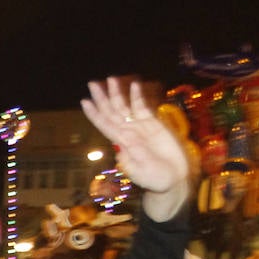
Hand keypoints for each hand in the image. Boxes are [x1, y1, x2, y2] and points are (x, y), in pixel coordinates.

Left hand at [80, 78, 191, 220]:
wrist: (174, 179)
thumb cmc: (155, 179)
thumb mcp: (142, 170)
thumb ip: (134, 155)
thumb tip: (125, 140)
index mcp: (121, 144)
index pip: (104, 125)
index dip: (94, 114)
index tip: (84, 101)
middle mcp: (127, 132)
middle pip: (111, 111)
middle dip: (102, 98)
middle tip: (92, 83)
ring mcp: (140, 126)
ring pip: (125, 107)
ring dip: (117, 93)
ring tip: (111, 79)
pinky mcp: (154, 123)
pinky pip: (143, 107)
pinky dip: (138, 96)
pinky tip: (134, 85)